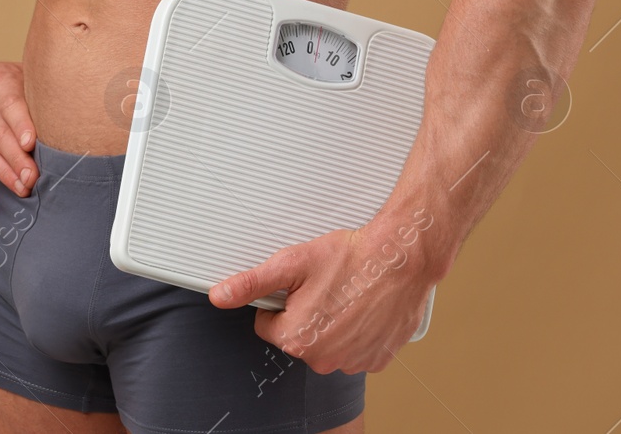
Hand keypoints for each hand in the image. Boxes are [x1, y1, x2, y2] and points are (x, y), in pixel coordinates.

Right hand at [0, 57, 37, 213]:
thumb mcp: (14, 71)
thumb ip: (39, 86)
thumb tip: (75, 106)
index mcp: (0, 85)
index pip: (10, 104)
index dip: (21, 124)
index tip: (31, 143)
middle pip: (0, 134)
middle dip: (18, 159)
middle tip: (34, 178)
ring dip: (4, 174)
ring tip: (23, 190)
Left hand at [206, 218, 436, 373]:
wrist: (400, 259)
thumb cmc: (350, 259)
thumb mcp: (290, 264)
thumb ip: (251, 284)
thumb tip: (220, 296)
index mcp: (296, 339)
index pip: (268, 326)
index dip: (280, 302)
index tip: (299, 287)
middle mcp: (324, 359)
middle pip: (298, 337)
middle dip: (305, 314)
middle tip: (324, 287)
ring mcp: (353, 362)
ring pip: (327, 343)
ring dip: (332, 324)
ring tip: (346, 295)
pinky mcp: (378, 359)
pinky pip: (355, 348)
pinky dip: (357, 332)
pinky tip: (364, 308)